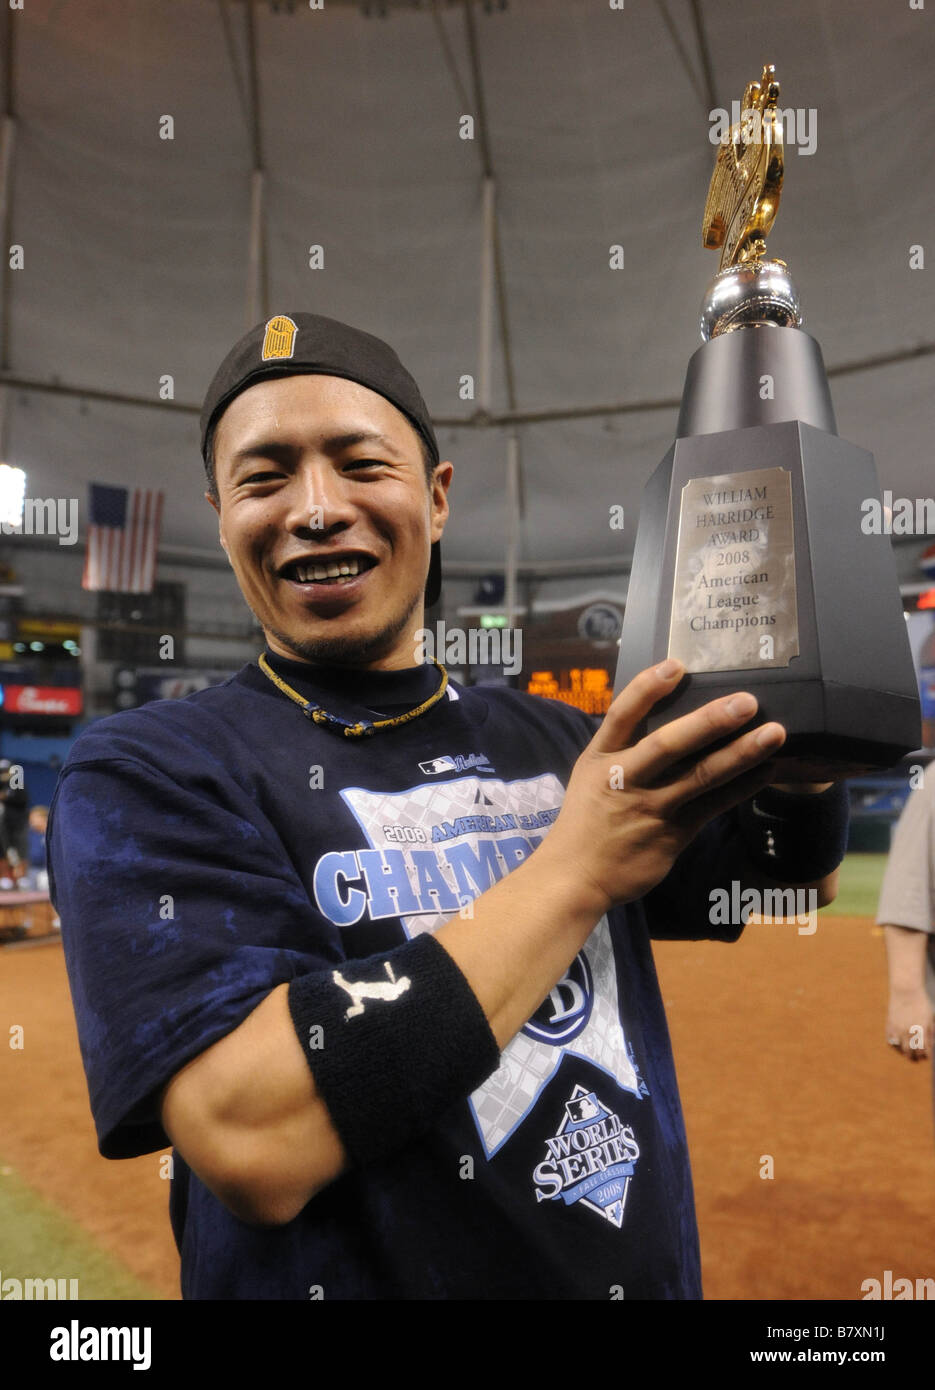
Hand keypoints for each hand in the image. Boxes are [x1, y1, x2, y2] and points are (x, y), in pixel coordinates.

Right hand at [543, 658, 785, 914]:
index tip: (677, 665)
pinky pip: (713, 806)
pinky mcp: (672, 835)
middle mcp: (624, 779)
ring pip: (700, 776)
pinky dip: (742, 787)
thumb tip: (671, 714)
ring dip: (740, 753)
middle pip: (668, 744)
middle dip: (709, 721)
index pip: (622, 715)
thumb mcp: (591, 775)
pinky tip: (766, 770)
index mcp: (600, 758)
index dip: (648, 688)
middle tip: (747, 701)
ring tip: (774, 733)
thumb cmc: (588, 819)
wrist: (576, 877)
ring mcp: (650, 808)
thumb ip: (625, 747)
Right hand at [886, 987, 933, 1060]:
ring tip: (909, 1053)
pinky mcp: (889, 1025)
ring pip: (902, 1049)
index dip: (927, 1055)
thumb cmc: (921, 1003)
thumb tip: (930, 1045)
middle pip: (913, 1053)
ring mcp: (898, 1029)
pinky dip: (895, 1046)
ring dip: (906, 1053)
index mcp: (921, 1030)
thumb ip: (930, 1033)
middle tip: (918, 1057)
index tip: (927, 1055)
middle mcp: (909, 1031)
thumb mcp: (930, 1018)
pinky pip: (890, 1042)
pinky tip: (899, 1045)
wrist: (906, 990)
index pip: (924, 1050)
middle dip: (917, 1057)